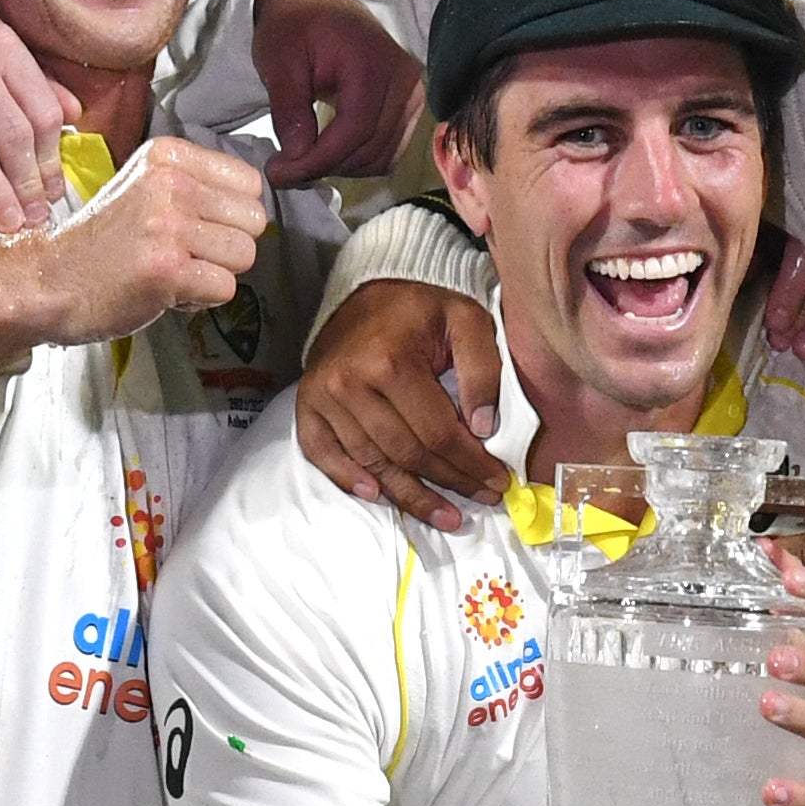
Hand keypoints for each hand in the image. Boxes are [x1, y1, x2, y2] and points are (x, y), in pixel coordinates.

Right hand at [0, 139, 266, 366]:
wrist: (46, 280)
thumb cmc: (101, 242)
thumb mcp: (145, 187)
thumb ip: (197, 185)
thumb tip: (255, 202)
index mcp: (167, 156)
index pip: (250, 183)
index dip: (231, 215)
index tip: (195, 226)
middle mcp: (170, 184)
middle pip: (254, 220)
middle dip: (227, 246)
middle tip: (184, 253)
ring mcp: (168, 226)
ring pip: (245, 254)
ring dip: (215, 273)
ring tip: (174, 270)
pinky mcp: (167, 269)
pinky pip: (226, 288)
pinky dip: (200, 300)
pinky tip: (166, 291)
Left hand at [248, 0, 413, 180]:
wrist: (314, 4)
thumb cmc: (293, 24)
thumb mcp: (278, 59)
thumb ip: (288, 107)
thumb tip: (297, 157)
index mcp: (372, 60)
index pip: (354, 128)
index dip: (318, 160)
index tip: (279, 173)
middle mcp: (404, 78)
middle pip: (371, 147)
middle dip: (324, 167)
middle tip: (282, 171)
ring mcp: (413, 93)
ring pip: (382, 156)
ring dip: (341, 168)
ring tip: (301, 160)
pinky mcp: (410, 106)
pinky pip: (389, 151)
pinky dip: (357, 161)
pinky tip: (327, 152)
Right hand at [292, 273, 510, 529]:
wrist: (367, 291)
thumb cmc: (422, 309)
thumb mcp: (467, 321)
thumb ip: (482, 370)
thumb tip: (481, 429)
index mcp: (390, 361)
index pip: (438, 432)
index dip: (470, 464)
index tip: (497, 482)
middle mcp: (349, 384)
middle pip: (406, 454)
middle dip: (448, 483)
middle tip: (480, 501)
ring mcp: (322, 397)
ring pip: (371, 462)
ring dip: (408, 494)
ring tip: (444, 515)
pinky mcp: (307, 406)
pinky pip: (323, 454)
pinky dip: (348, 479)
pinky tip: (378, 496)